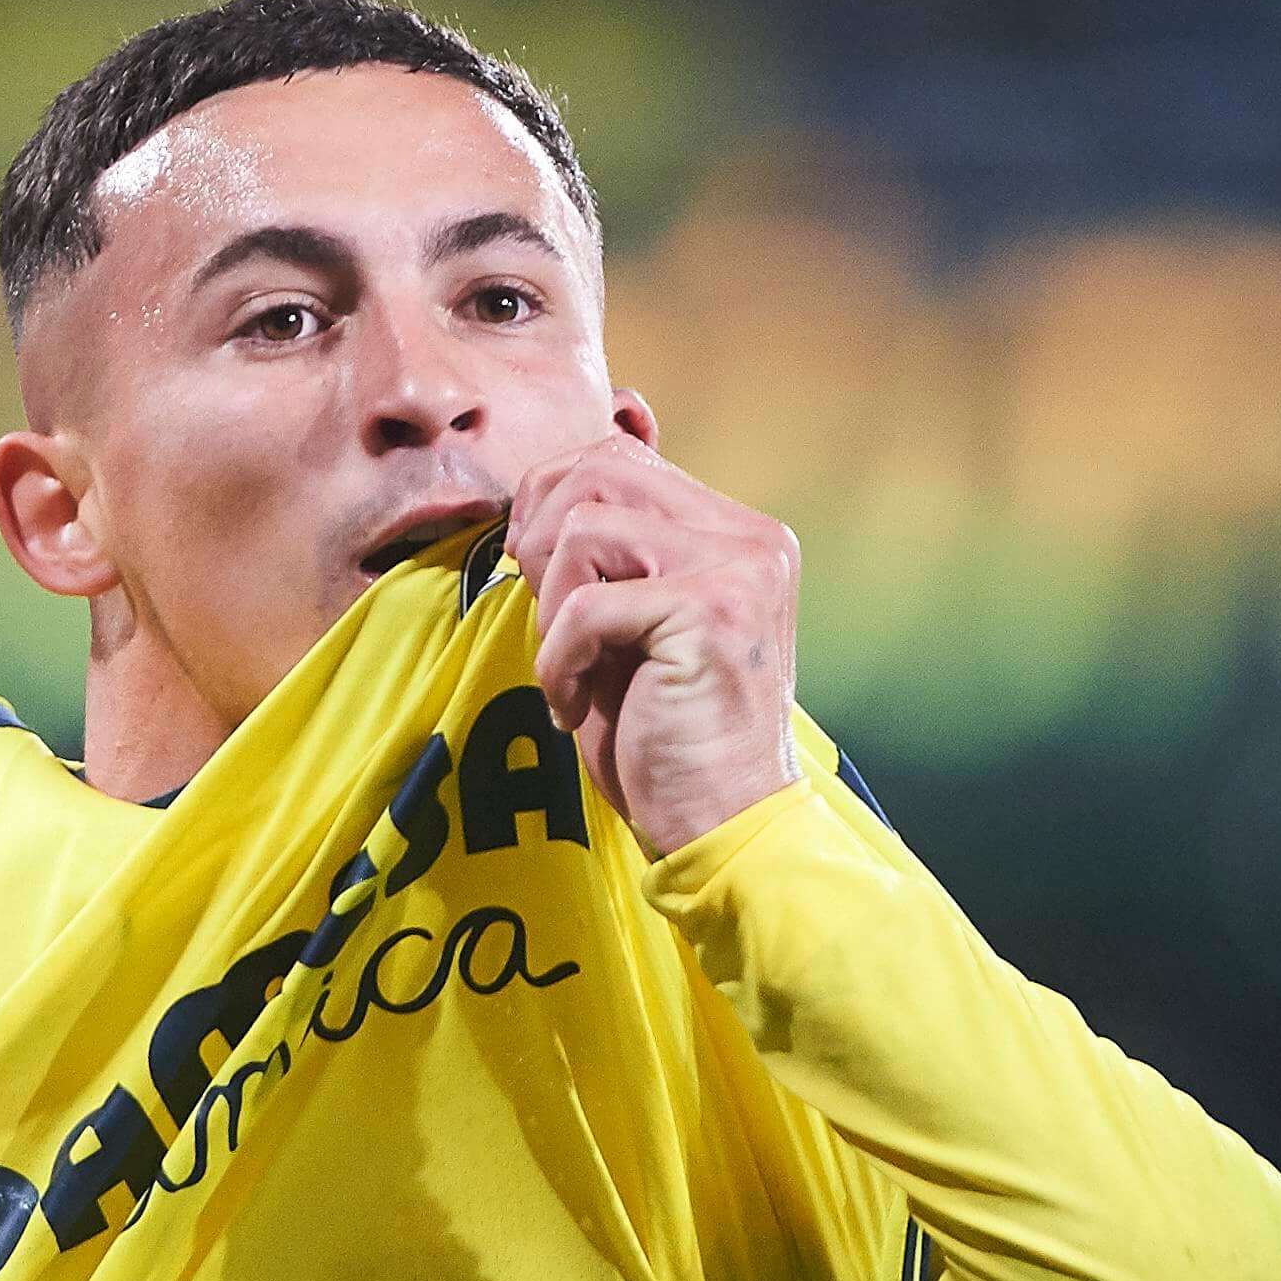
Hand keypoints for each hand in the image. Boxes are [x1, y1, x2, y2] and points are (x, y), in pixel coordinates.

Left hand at [506, 434, 803, 856]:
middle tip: (545, 619)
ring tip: (571, 669)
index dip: (552, 502)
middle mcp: (750, 538)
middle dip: (542, 540)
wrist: (722, 824)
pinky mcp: (711, 612)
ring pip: (586, 525)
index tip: (535, 574)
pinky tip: (575, 706)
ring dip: (551, 605)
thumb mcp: (629, 628)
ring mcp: (738, 569)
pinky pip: (584, 604)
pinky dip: (558, 660)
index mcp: (736, 534)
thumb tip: (530, 508)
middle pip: (599, 469)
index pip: (620, 457)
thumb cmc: (666, 738)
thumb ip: (604, 559)